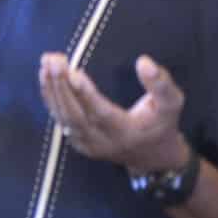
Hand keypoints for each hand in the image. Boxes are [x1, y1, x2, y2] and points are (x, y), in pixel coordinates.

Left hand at [39, 52, 189, 173]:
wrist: (152, 157)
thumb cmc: (162, 124)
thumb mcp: (171, 103)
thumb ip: (161, 83)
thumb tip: (143, 61)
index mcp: (126, 132)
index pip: (101, 114)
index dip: (86, 94)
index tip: (73, 72)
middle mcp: (102, 142)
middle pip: (76, 116)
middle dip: (62, 87)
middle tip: (54, 60)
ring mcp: (87, 145)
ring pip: (64, 118)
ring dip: (53, 90)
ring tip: (47, 63)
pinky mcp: (78, 142)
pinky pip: (61, 120)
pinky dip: (51, 98)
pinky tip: (46, 77)